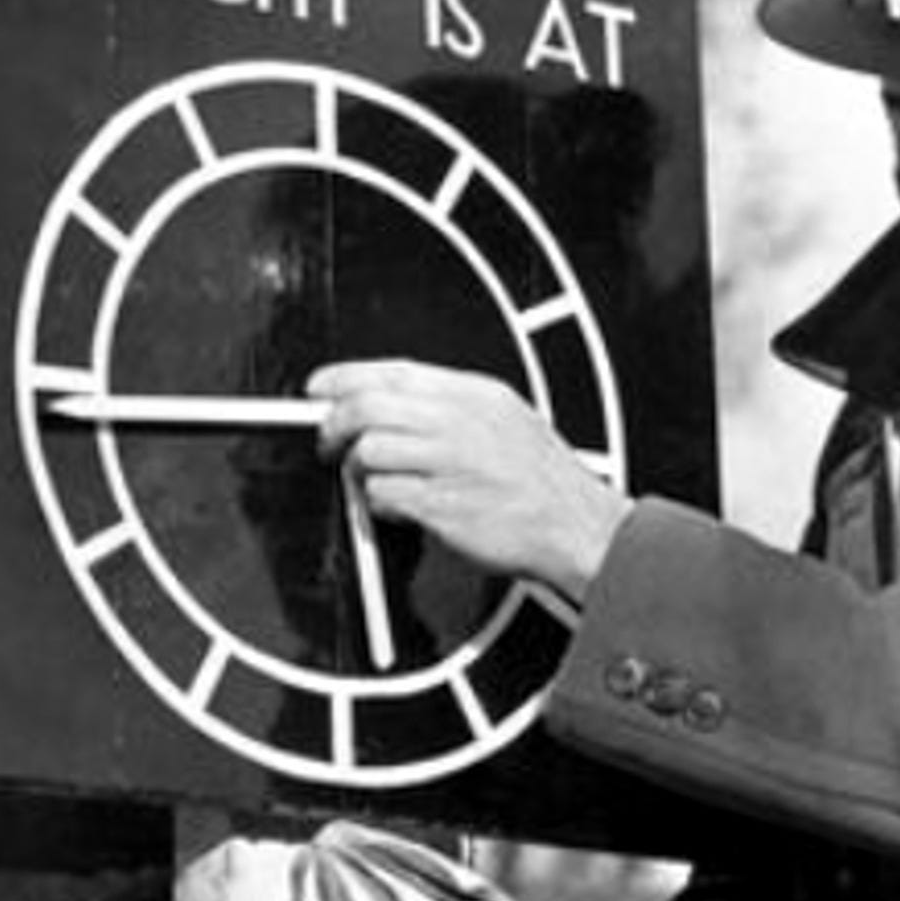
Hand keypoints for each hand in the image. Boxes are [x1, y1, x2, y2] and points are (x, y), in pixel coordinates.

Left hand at [309, 358, 630, 602]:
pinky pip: (382, 496)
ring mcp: (447, 465)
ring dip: (357, 468)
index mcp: (475, 394)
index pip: (391, 372)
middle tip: (329, 441)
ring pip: (368, 451)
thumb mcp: (508, 419)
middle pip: (367, 408)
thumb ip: (455, 406)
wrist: (579, 528)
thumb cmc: (546, 483)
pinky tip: (396, 508)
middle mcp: (458, 423)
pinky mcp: (438, 507)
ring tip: (371, 480)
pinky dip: (377, 503)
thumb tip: (397, 405)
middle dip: (334, 425)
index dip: (343, 377)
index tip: (320, 387)